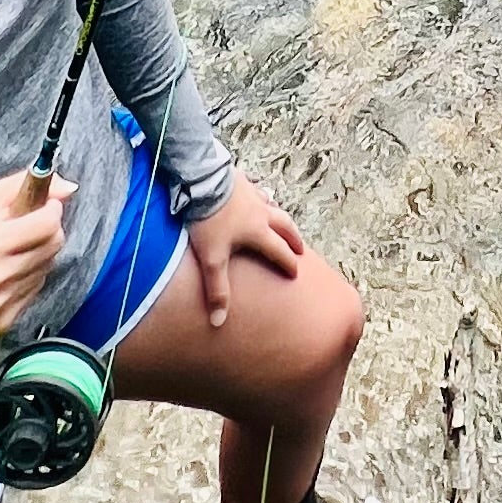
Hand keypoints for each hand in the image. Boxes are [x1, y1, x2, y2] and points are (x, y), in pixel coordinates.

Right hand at [0, 172, 72, 343]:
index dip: (51, 212)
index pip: (47, 224)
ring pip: (46, 268)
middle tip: (29, 231)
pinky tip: (10, 277)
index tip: (45, 209)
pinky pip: (35, 292)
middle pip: (53, 246)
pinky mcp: (2, 322)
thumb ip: (25, 185)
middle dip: (47, 233)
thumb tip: (69, 186)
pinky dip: (29, 281)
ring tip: (15, 255)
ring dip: (38, 257)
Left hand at [184, 176, 305, 330]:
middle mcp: (261, 212)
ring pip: (272, 205)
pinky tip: (256, 192)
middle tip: (300, 247)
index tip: (296, 273)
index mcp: (258, 232)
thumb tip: (219, 322)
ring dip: (278, 214)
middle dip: (293, 238)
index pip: (279, 251)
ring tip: (280, 219)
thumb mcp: (211, 259)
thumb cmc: (208, 220)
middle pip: (284, 226)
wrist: (201, 180)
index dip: (288, 264)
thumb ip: (217, 290)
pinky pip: (255, 188)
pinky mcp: (240, 180)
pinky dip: (260, 194)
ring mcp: (252, 194)